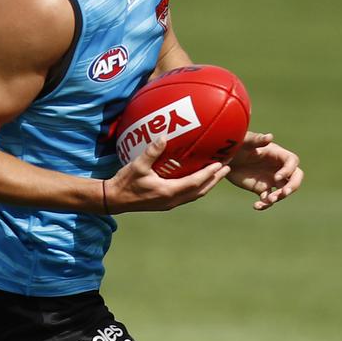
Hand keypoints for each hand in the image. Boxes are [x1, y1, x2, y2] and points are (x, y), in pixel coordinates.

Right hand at [105, 137, 230, 213]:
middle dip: (214, 180)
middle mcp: (172, 200)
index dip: (209, 174)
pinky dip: (197, 188)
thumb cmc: (125, 182)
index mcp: (168, 191)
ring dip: (207, 185)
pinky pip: (187, 196)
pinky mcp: (165, 203)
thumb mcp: (137, 165)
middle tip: (226, 168)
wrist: (114, 200)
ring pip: (194, 195)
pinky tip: (198, 180)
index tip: (220, 164)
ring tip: (217, 175)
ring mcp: (169, 203)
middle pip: (200, 191)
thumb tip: (164, 136)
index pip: (195, 183)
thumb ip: (152, 151)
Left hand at [227, 131, 303, 210]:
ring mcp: (271, 179)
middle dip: (293, 186)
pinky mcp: (262, 189)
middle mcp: (278, 167)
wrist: (224, 158)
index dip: (288, 170)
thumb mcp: (245, 142)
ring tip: (268, 200)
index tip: (276, 177)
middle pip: (295, 177)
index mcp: (277, 154)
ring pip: (284, 190)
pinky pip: (268, 199)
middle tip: (284, 193)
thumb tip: (270, 137)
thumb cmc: (236, 145)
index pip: (292, 162)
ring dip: (279, 197)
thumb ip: (256, 139)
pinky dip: (265, 204)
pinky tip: (256, 206)